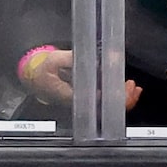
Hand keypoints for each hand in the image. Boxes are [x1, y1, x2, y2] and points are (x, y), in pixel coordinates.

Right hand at [17, 47, 139, 110]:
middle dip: (125, 98)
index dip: (117, 97)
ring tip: (132, 85)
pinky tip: (125, 86)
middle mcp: (82, 103)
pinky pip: (106, 101)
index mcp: (74, 97)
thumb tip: (98, 59)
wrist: (33, 78)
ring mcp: (86, 102)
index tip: (126, 86)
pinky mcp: (88, 98)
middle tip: (132, 84)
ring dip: (124, 96)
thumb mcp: (54, 60)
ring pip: (109, 107)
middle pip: (109, 108)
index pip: (101, 102)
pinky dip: (118, 94)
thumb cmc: (42, 70)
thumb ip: (74, 58)